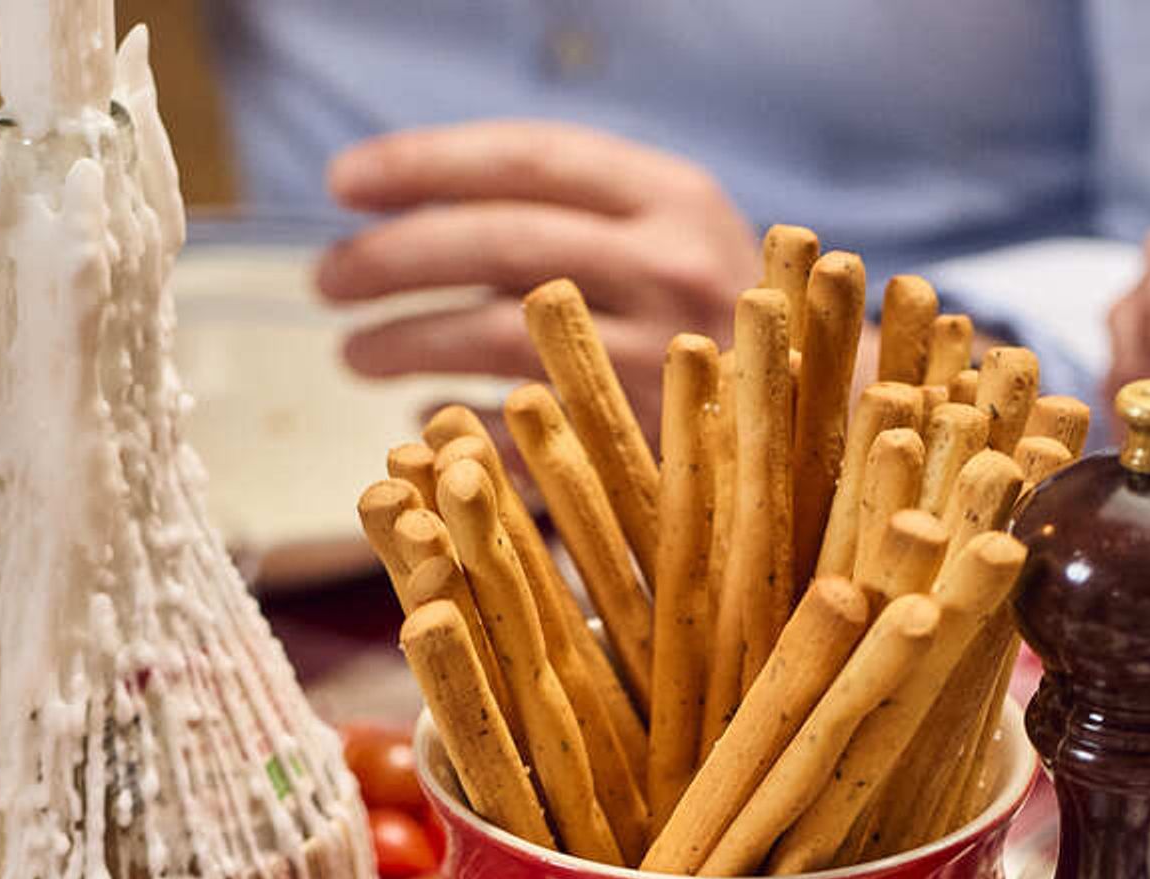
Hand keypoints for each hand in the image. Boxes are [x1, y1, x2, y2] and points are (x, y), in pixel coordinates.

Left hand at [318, 121, 754, 423]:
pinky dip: (464, 424)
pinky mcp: (648, 450)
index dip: (424, 164)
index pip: (527, 158)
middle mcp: (674, 268)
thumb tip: (413, 214)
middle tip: (327, 278)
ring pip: (500, 339)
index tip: (343, 179)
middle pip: (500, 244)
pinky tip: (426, 421)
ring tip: (354, 354)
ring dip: (409, 342)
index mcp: (674, 198)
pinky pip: (526, 432)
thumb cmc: (714, 323)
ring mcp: (662, 361)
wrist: (822, 428)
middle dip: (394, 257)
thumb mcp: (667, 240)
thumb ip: (572, 216)